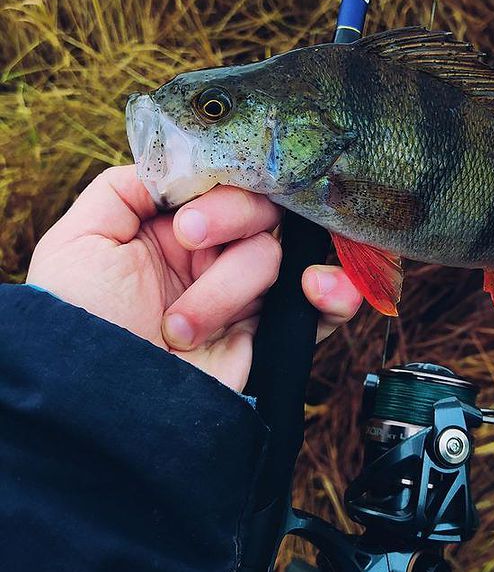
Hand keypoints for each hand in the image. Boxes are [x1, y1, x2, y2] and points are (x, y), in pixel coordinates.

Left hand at [26, 166, 361, 390]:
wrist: (97, 408)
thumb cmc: (79, 322)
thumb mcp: (81, 240)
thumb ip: (127, 186)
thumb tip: (181, 164)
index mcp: (174, 231)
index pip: (222, 185)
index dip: (215, 192)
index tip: (186, 219)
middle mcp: (213, 259)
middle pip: (260, 210)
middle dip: (228, 219)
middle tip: (188, 242)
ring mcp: (244, 296)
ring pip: (277, 256)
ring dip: (230, 288)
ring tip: (182, 330)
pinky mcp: (272, 336)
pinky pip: (325, 307)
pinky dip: (336, 293)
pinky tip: (318, 290)